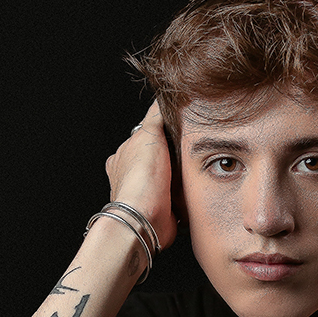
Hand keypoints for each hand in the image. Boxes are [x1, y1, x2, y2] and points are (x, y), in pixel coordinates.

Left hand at [104, 98, 183, 252]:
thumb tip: (163, 98)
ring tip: (195, 168)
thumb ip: (156, 115)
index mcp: (122, 156)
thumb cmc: (142, 178)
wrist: (145, 218)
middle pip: (156, 156)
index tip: (177, 128)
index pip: (143, 136)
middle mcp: (130, 175)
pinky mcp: (161, 209)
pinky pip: (176, 196)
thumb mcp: (149, 133)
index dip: (161, 131)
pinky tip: (194, 186)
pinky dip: (185, 192)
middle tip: (190, 149)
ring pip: (167, 176)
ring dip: (180, 174)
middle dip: (173, 154)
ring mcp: (145, 193)